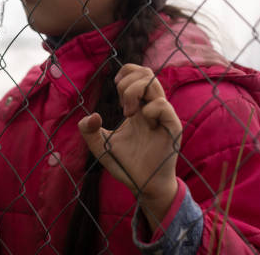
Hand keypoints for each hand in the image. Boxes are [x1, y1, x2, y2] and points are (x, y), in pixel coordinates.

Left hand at [78, 64, 180, 226]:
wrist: (143, 186)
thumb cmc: (126, 165)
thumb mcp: (100, 146)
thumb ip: (88, 130)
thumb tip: (92, 116)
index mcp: (139, 107)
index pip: (139, 74)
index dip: (126, 73)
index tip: (115, 87)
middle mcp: (152, 108)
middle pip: (147, 73)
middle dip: (128, 82)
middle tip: (122, 105)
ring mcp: (163, 117)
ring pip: (154, 84)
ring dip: (135, 92)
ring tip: (128, 113)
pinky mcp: (172, 128)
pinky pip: (163, 106)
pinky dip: (149, 109)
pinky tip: (143, 121)